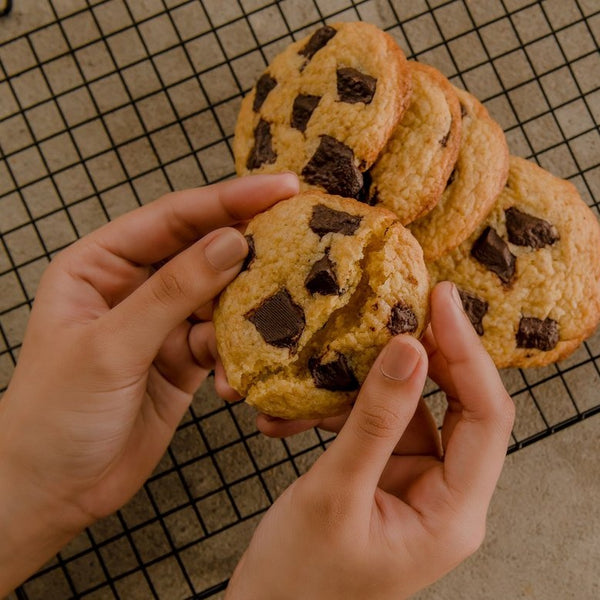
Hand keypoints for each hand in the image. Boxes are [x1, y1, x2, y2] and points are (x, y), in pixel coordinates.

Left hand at [0, 173, 298, 593]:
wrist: (53, 490)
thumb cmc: (56, 414)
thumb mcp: (112, 347)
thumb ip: (174, 292)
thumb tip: (232, 242)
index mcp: (100, 264)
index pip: (173, 218)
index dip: (228, 200)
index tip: (281, 188)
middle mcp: (133, 286)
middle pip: (202, 251)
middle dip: (248, 249)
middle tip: (301, 237)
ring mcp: (161, 323)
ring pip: (219, 298)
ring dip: (245, 311)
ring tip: (277, 317)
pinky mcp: (182, 358)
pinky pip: (222, 341)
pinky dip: (235, 353)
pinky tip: (233, 376)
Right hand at [226, 281, 514, 599]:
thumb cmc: (298, 579)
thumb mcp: (333, 495)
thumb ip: (374, 421)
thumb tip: (410, 350)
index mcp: (453, 513)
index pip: (487, 417)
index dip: (468, 353)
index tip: (441, 303)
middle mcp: (446, 496)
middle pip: (460, 405)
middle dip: (431, 354)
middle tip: (405, 304)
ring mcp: (415, 483)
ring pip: (413, 408)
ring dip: (372, 381)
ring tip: (336, 354)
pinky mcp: (386, 475)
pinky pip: (379, 423)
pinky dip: (345, 406)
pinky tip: (304, 404)